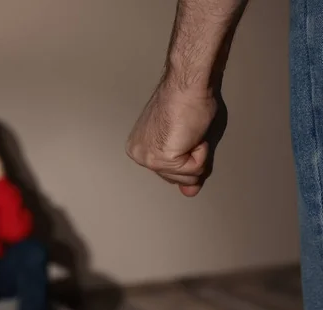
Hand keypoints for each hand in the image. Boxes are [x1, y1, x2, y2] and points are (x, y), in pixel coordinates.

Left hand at [126, 81, 226, 196]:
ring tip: (189, 131)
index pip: (169, 173)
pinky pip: (194, 169)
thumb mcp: (185, 142)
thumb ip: (184, 170)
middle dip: (191, 157)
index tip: (182, 133)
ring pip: (187, 177)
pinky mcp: (163, 158)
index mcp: (139, 150)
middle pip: (177, 178)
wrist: (186, 86)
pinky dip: (201, 152)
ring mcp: (148, 159)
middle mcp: (139, 156)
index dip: (186, 156)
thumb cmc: (186, 103)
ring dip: (197, 154)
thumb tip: (189, 193)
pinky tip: (192, 133)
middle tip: (187, 131)